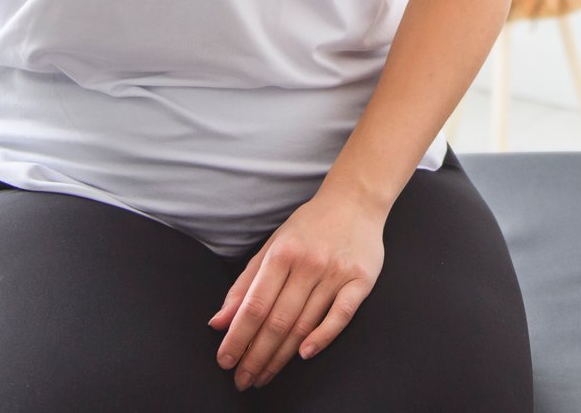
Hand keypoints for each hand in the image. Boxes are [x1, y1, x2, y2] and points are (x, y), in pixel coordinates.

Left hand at [207, 182, 386, 389]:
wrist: (355, 200)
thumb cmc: (310, 226)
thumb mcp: (272, 246)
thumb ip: (245, 285)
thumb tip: (218, 322)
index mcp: (282, 254)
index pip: (254, 305)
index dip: (237, 337)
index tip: (225, 361)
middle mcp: (308, 264)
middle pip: (277, 321)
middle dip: (256, 356)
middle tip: (243, 380)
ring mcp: (336, 272)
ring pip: (304, 324)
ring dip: (281, 356)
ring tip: (264, 375)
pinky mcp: (361, 280)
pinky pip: (341, 315)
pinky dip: (322, 337)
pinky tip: (304, 354)